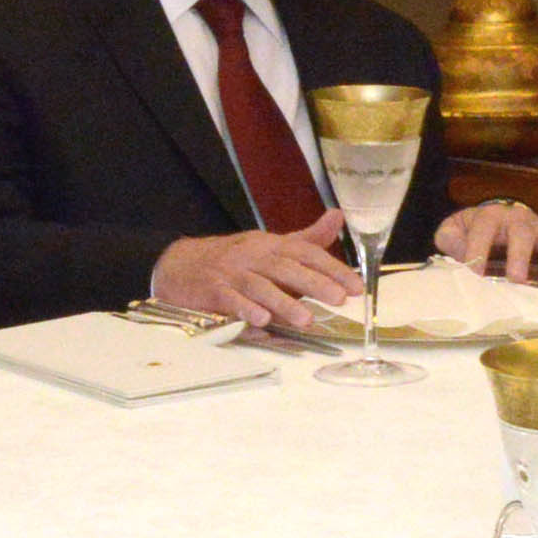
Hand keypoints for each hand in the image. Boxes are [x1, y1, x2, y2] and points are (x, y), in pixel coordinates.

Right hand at [156, 212, 361, 330]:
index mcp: (271, 245)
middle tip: (339, 299)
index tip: (357, 288)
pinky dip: (245, 309)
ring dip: (284, 302)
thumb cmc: (236, 261)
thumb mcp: (272, 247)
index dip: (333, 269)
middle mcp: (253, 255)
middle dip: (315, 283)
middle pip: (286, 268)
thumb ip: (306, 240)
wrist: (181, 265)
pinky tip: (261, 320)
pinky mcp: (211, 290)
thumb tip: (338, 216)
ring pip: (260, 286)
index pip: (306, 253)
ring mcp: (231, 273)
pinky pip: (229, 299)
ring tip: (307, 320)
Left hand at [433, 199, 537, 293]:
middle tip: (518, 278)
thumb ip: (451, 241)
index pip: (482, 230)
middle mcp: (516, 217)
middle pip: (521, 233)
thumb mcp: (452, 232)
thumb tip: (462, 256)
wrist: (489, 219)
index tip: (474, 274)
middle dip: (520, 256)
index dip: (477, 250)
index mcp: (489, 216)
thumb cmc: (470, 231)